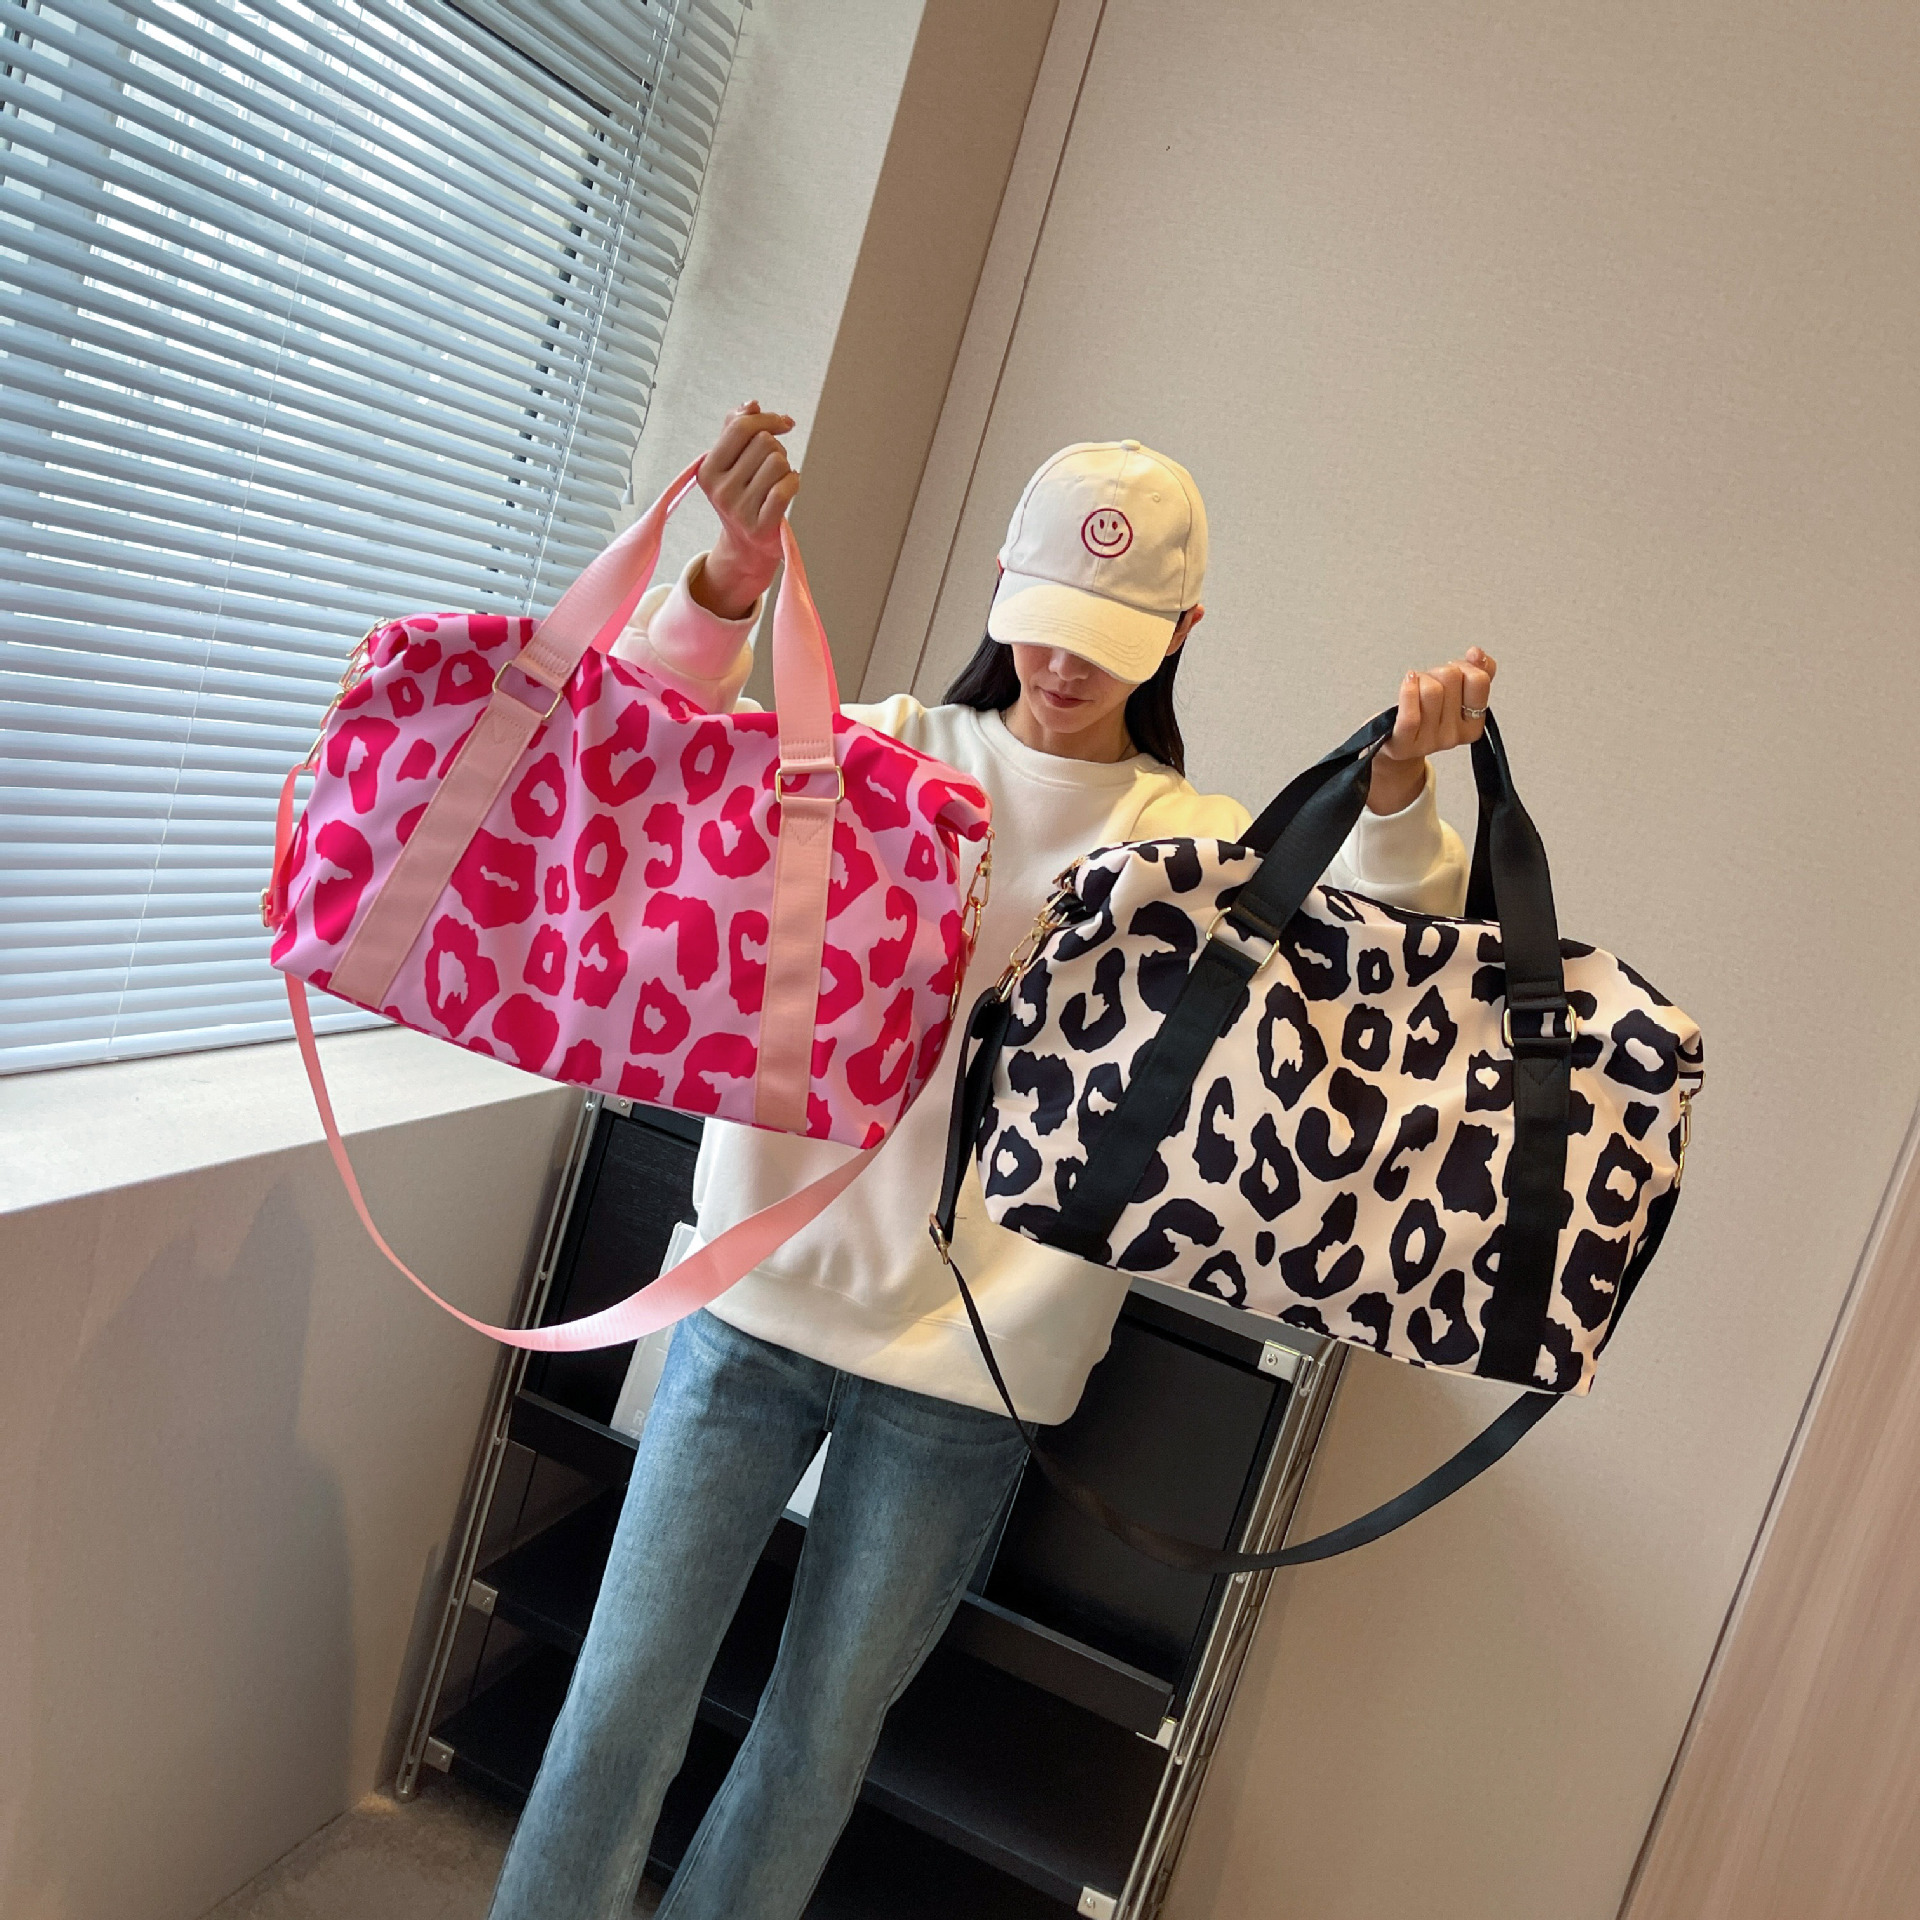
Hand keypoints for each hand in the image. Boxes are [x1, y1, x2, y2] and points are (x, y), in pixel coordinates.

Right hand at [689, 401, 799, 618]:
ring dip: (786, 467)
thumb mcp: (729, 461)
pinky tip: (790, 485)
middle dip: (777, 448)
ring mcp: (739, 510)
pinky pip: (786, 488)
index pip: (740, 427)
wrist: (746, 545)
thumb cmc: (742, 494)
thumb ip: (735, 427)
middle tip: (774, 465)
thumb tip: (751, 404)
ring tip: (778, 479)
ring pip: (778, 463)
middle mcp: (720, 490)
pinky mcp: (760, 526)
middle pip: (764, 443)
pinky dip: (794, 482)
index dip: (767, 419)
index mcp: (708, 469)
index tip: (784, 423)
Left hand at [1367, 646, 1497, 813]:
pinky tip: (1408, 680)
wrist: (1393, 742)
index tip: (1456, 671)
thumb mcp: (1455, 694)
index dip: (1465, 666)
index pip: (1479, 680)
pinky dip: (1408, 691)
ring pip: (1432, 690)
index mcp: (1473, 725)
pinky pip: (1411, 716)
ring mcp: (1429, 741)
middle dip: (1438, 672)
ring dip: (1421, 679)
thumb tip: (1477, 654)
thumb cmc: (1424, 714)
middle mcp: (1453, 736)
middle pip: (1452, 678)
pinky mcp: (1403, 744)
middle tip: (1430, 682)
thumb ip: (1477, 672)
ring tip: (1416, 686)